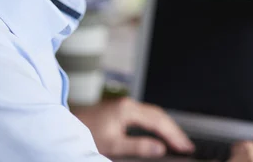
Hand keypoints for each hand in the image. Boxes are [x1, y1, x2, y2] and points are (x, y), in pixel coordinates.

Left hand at [72, 97, 194, 157]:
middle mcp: (127, 104)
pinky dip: (157, 124)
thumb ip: (137, 146)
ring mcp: (124, 105)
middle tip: (188, 146)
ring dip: (167, 126)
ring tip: (180, 141)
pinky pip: (146, 115)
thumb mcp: (111, 145)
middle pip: (159, 114)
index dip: (173, 134)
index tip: (185, 146)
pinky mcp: (121, 110)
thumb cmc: (85, 134)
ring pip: (153, 113)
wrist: (65, 125)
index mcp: (126, 109)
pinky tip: (161, 134)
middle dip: (174, 130)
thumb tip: (160, 148)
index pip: (157, 121)